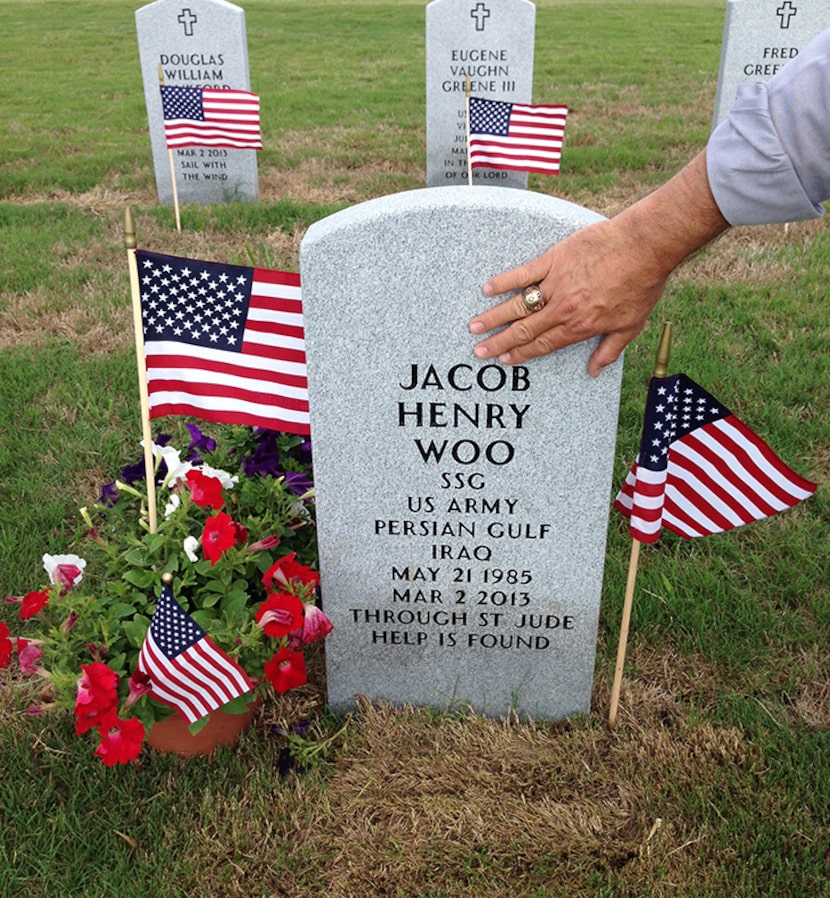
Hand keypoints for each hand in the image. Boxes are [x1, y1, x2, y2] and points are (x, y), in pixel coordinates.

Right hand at [469, 214, 668, 376]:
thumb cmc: (641, 285)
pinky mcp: (555, 260)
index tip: (504, 360)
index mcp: (579, 326)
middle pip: (524, 330)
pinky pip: (524, 273)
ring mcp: (556, 284)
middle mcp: (563, 309)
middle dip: (499, 342)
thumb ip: (609, 350)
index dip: (521, 354)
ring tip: (474, 326)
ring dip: (494, 317)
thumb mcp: (631, 325)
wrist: (644, 247)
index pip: (543, 345)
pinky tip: (487, 289)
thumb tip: (595, 372)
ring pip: (518, 305)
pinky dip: (505, 282)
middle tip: (480, 350)